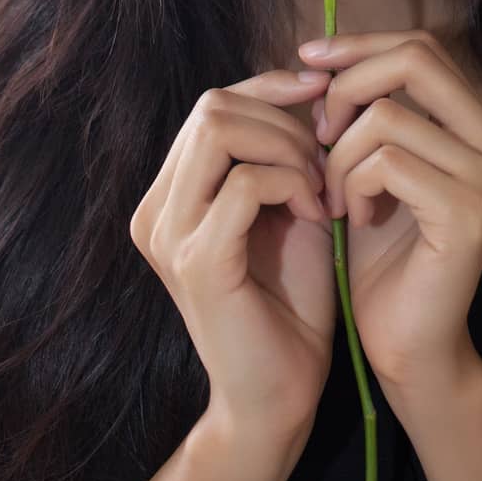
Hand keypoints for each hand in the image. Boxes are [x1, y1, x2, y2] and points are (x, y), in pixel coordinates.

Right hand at [129, 68, 335, 436]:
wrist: (281, 397)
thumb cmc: (290, 303)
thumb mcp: (287, 207)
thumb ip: (281, 152)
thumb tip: (309, 83)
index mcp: (170, 193)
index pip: (213, 102)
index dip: (271, 86)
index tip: (325, 93)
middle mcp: (155, 209)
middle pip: (213, 105)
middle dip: (283, 118)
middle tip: (325, 160)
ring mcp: (168, 235)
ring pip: (220, 129)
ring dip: (286, 146)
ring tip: (321, 186)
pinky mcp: (196, 261)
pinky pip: (244, 183)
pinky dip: (291, 184)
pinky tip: (319, 214)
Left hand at [299, 29, 481, 388]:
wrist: (406, 343)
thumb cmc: (381, 252)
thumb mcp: (373, 161)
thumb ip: (368, 106)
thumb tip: (324, 52)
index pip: (422, 47)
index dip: (361, 45)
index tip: (309, 57)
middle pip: (414, 60)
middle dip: (347, 86)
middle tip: (317, 135)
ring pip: (386, 116)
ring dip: (339, 156)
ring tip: (334, 196)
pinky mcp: (468, 213)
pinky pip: (386, 162)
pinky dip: (351, 185)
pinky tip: (352, 219)